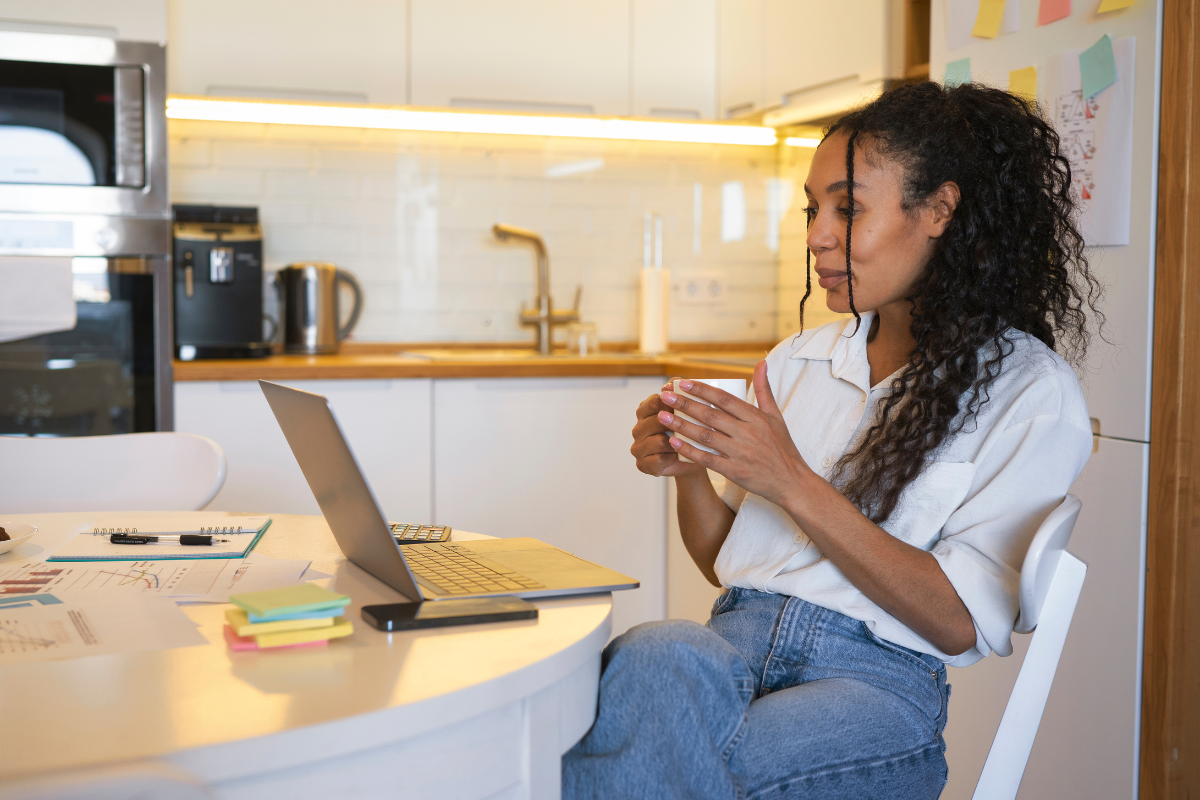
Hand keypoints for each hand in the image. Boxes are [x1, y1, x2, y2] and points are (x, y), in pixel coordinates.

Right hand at [631, 379, 708, 476]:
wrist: (695, 457)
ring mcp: (638, 447)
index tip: (688, 405)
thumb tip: (674, 383)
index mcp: (645, 410)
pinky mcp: (643, 464)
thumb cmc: (691, 429)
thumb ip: (680, 391)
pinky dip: (672, 457)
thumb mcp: (688, 408)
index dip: (672, 403)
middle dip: (674, 423)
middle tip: (693, 424)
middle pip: (654, 421)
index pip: (654, 402)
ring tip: (690, 441)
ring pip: (656, 441)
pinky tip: (681, 454)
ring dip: (675, 441)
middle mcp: (638, 428)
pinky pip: (658, 459)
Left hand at [657, 362, 813, 506]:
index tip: (682, 382)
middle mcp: (747, 433)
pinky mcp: (735, 471)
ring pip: (706, 436)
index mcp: (756, 418)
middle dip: (685, 404)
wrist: (791, 482)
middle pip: (710, 415)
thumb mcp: (775, 416)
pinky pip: (707, 459)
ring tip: (662, 417)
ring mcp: (740, 453)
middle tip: (664, 396)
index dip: (701, 389)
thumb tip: (761, 362)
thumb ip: (764, 389)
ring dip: (682, 425)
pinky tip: (674, 442)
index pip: (724, 399)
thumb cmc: (782, 448)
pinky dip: (690, 450)